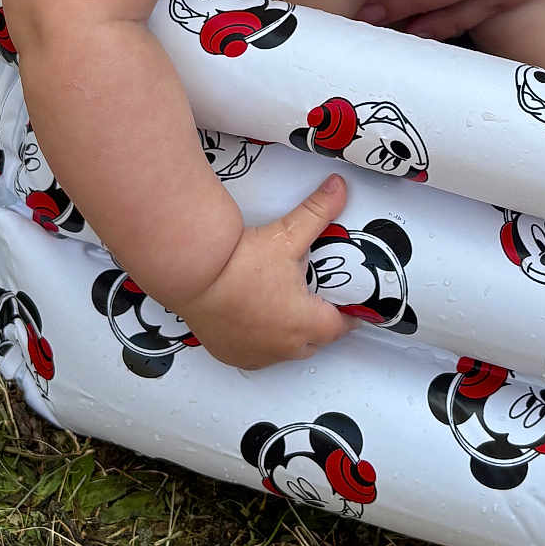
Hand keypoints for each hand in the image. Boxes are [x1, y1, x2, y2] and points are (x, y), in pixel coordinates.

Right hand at [178, 174, 355, 369]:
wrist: (194, 273)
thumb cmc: (238, 263)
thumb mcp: (288, 234)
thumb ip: (318, 211)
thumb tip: (337, 190)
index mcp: (304, 322)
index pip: (340, 326)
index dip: (348, 315)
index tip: (350, 306)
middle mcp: (282, 345)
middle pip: (314, 342)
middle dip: (319, 325)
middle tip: (317, 302)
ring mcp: (255, 353)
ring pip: (284, 351)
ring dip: (289, 336)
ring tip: (286, 309)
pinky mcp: (230, 353)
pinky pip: (255, 355)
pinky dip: (259, 343)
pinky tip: (257, 323)